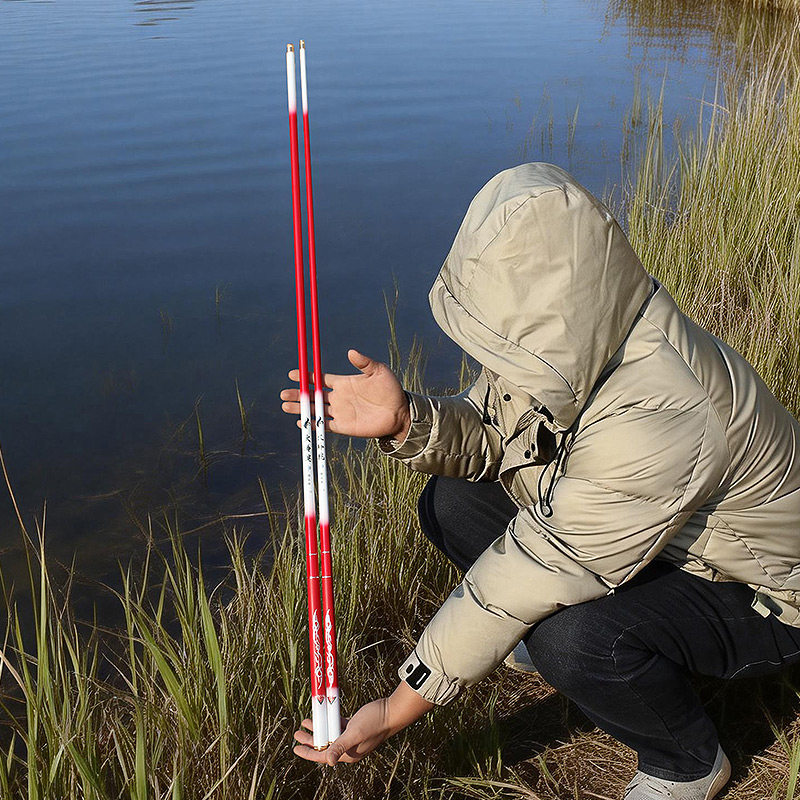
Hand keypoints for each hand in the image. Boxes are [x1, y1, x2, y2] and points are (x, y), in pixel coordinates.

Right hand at [280, 349, 410, 440]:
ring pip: (315, 409)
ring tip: (285, 405)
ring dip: (300, 407)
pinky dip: (313, 423)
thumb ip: (364, 362)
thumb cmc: (390, 389)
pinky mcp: (344, 426)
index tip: (293, 374)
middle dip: (298, 394)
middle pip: (313, 395)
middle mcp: (339, 397)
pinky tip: (301, 421)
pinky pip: (325, 425)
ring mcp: (340, 412)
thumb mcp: (378, 371)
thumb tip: (350, 351)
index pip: (320, 379)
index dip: (306, 376)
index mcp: (344, 383)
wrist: (400, 412)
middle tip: (283, 393)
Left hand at [293, 682, 433, 765]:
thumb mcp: (355, 733)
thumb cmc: (375, 722)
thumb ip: (340, 746)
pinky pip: (338, 726)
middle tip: (297, 733)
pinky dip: (329, 721)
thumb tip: (329, 761)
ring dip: (318, 729)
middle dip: (310, 740)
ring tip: (306, 722)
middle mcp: (348, 748)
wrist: (392, 712)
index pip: (323, 756)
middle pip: (324, 745)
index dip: (308, 752)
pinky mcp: (355, 727)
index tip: (295, 748)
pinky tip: (323, 715)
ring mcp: (352, 737)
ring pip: (330, 734)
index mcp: (347, 754)